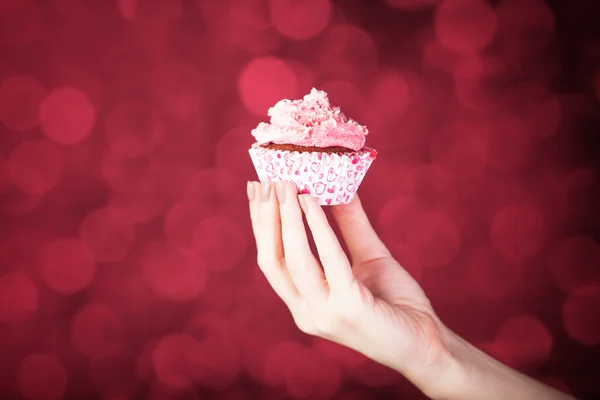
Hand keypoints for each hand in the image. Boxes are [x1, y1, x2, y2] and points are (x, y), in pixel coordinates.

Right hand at [247, 181, 454, 395]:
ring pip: (293, 259)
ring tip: (285, 185)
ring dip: (286, 218)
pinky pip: (329, 260)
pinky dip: (317, 227)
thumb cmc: (396, 303)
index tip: (257, 189)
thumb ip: (351, 226)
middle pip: (273, 260)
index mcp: (304, 303)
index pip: (272, 260)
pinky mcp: (348, 308)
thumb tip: (339, 187)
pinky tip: (311, 201)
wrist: (428, 343)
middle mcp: (306, 312)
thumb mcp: (369, 257)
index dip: (261, 224)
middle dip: (265, 218)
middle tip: (265, 182)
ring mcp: (324, 314)